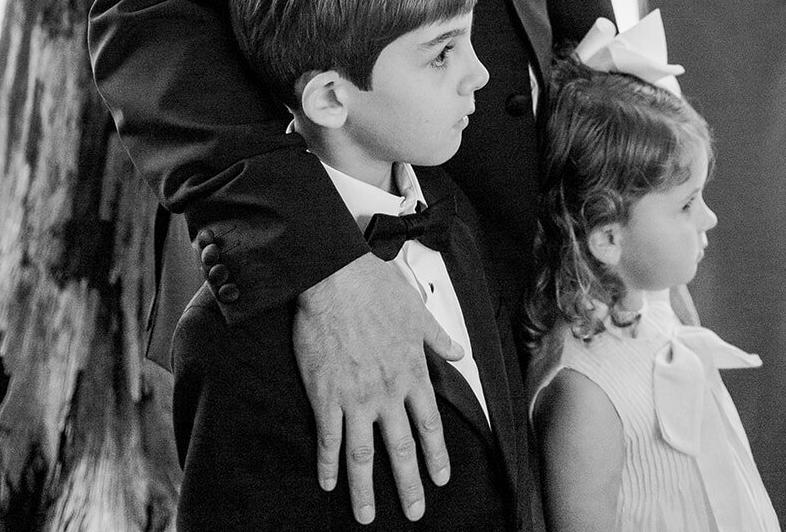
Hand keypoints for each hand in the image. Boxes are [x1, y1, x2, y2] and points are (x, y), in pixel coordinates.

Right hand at [294, 253, 462, 524]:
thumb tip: (459, 352)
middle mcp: (387, 392)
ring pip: (364, 455)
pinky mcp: (326, 396)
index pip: (430, 425)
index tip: (441, 477)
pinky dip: (328, 464)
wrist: (336, 278)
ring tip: (367, 515)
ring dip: (365, 489)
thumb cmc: (376, 287)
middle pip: (401, 449)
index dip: (437, 455)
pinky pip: (329, 439)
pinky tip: (328, 483)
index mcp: (411, 372)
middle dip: (409, 485)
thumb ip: (438, 338)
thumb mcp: (417, 310)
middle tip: (414, 512)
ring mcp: (355, 398)